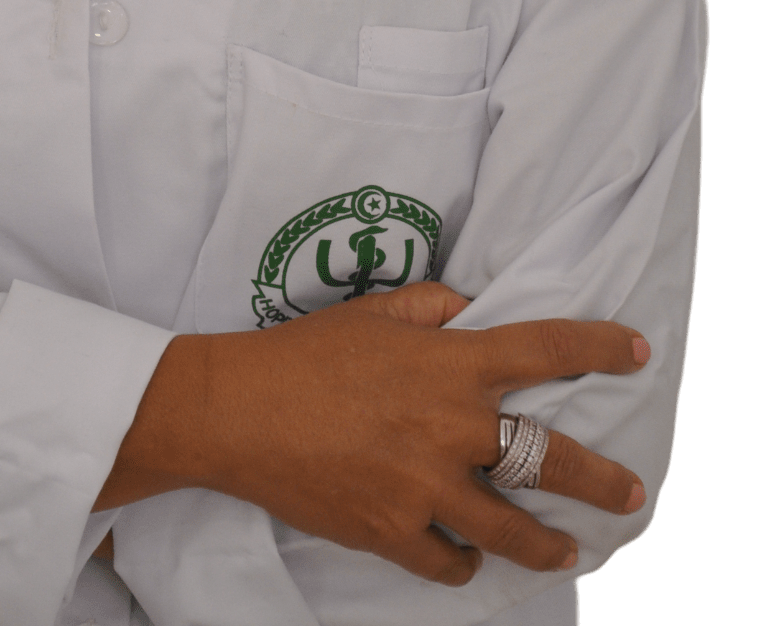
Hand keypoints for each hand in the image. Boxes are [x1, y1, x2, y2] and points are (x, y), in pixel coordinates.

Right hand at [98, 281, 647, 585]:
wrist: (235, 412)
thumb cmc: (302, 354)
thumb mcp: (372, 312)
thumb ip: (432, 309)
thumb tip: (474, 311)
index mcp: (449, 363)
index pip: (544, 348)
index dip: (597, 347)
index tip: (636, 350)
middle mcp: (450, 427)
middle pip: (550, 458)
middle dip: (600, 481)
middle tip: (630, 496)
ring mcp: (425, 488)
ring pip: (512, 531)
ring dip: (546, 544)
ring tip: (564, 549)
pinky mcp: (393, 534)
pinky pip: (450, 562)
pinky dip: (462, 561)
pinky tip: (467, 557)